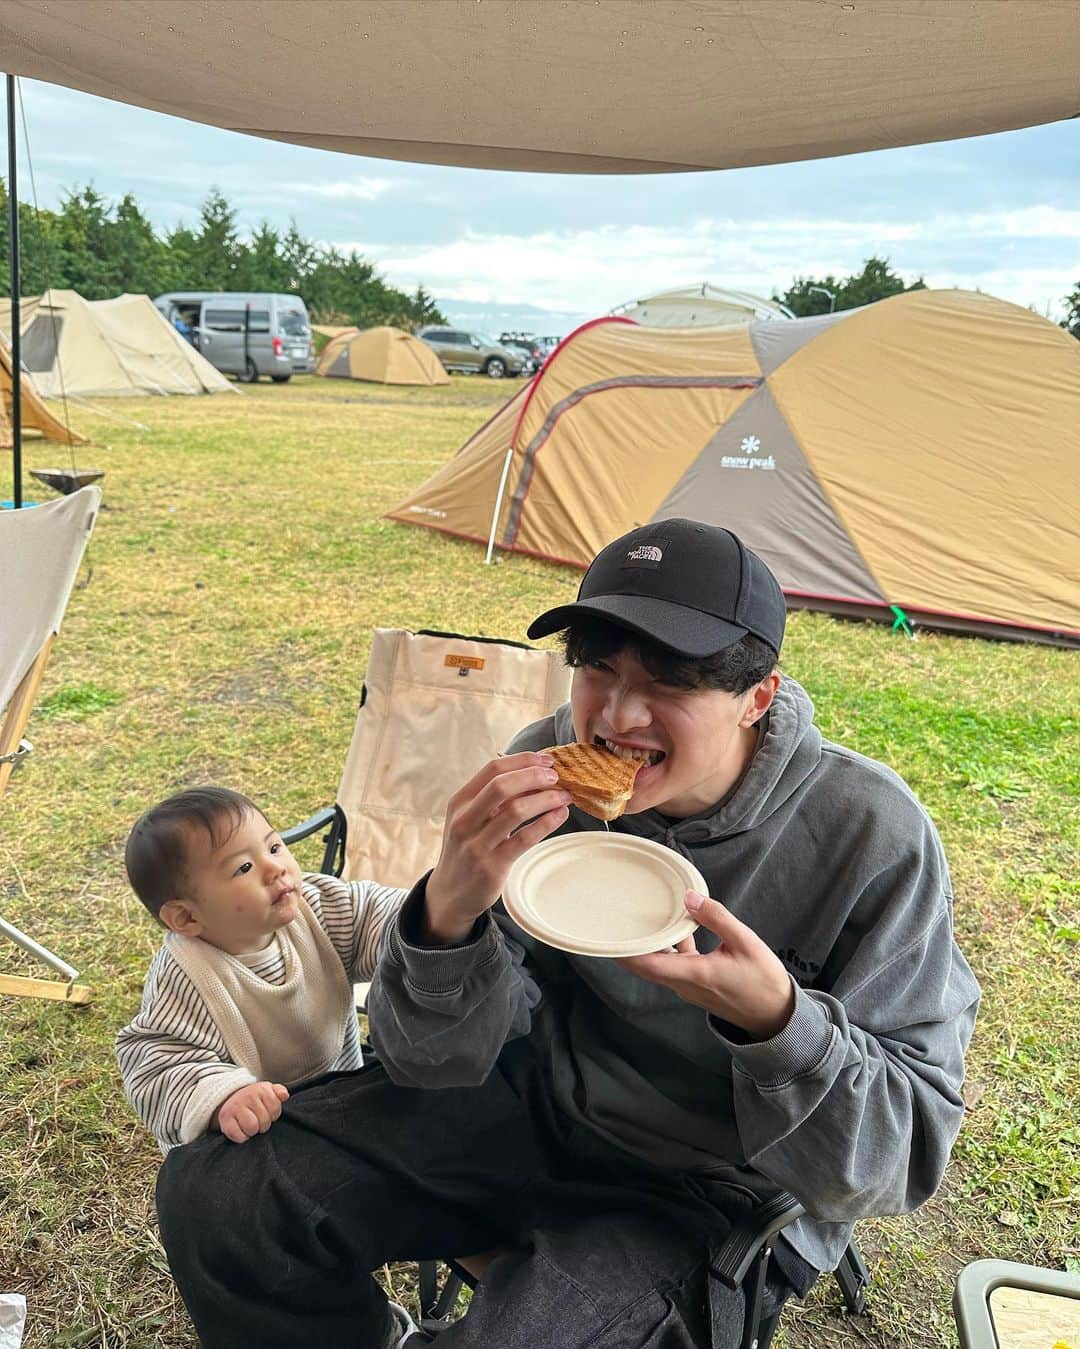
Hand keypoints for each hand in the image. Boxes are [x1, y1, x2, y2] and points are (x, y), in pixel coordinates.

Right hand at [213, 1081, 288, 1142]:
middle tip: (257, 1120)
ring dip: (252, 1131)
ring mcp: (235, 1107)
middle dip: (263, 1124)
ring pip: (252, 1128)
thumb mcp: (268, 1091)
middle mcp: (248, 1096)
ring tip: (250, 1126)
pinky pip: (239, 1136)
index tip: (267, 1113)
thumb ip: (279, 1091)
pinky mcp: (225, 1119)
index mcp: (261, 1089)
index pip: (275, 1109)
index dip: (273, 1115)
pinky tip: (241, 1130)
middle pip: (264, 1121)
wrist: (230, 1099)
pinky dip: (241, 1137)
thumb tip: (285, 1096)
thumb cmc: (254, 1099)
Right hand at [423, 752, 570, 943]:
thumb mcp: (471, 819)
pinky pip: (525, 839)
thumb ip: (494, 799)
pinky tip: (560, 815)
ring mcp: (477, 844)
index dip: (523, 760)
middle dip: (534, 776)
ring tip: (564, 796)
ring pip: (516, 810)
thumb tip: (534, 775)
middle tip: (556, 777)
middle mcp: (464, 820)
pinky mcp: (492, 866)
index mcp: (460, 802)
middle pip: (502, 785)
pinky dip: (547, 823)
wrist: (450, 894)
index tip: (546, 760)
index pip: (492, 769)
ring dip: (545, 799)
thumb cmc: (467, 849)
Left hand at [618, 892, 795, 1039]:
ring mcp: (689, 988)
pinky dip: (668, 950)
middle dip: (627, 947)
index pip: (648, 964)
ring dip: (648, 947)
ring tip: (639, 921)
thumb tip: (689, 898)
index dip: (625, 951)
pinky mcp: (696, 987)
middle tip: (615, 923)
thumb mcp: (745, 942)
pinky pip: (673, 967)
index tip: (609, 935)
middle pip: (645, 966)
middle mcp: (685, 985)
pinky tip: (676, 930)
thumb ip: (716, 918)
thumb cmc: (764, 981)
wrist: (776, 1016)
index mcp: (694, 974)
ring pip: (658, 966)